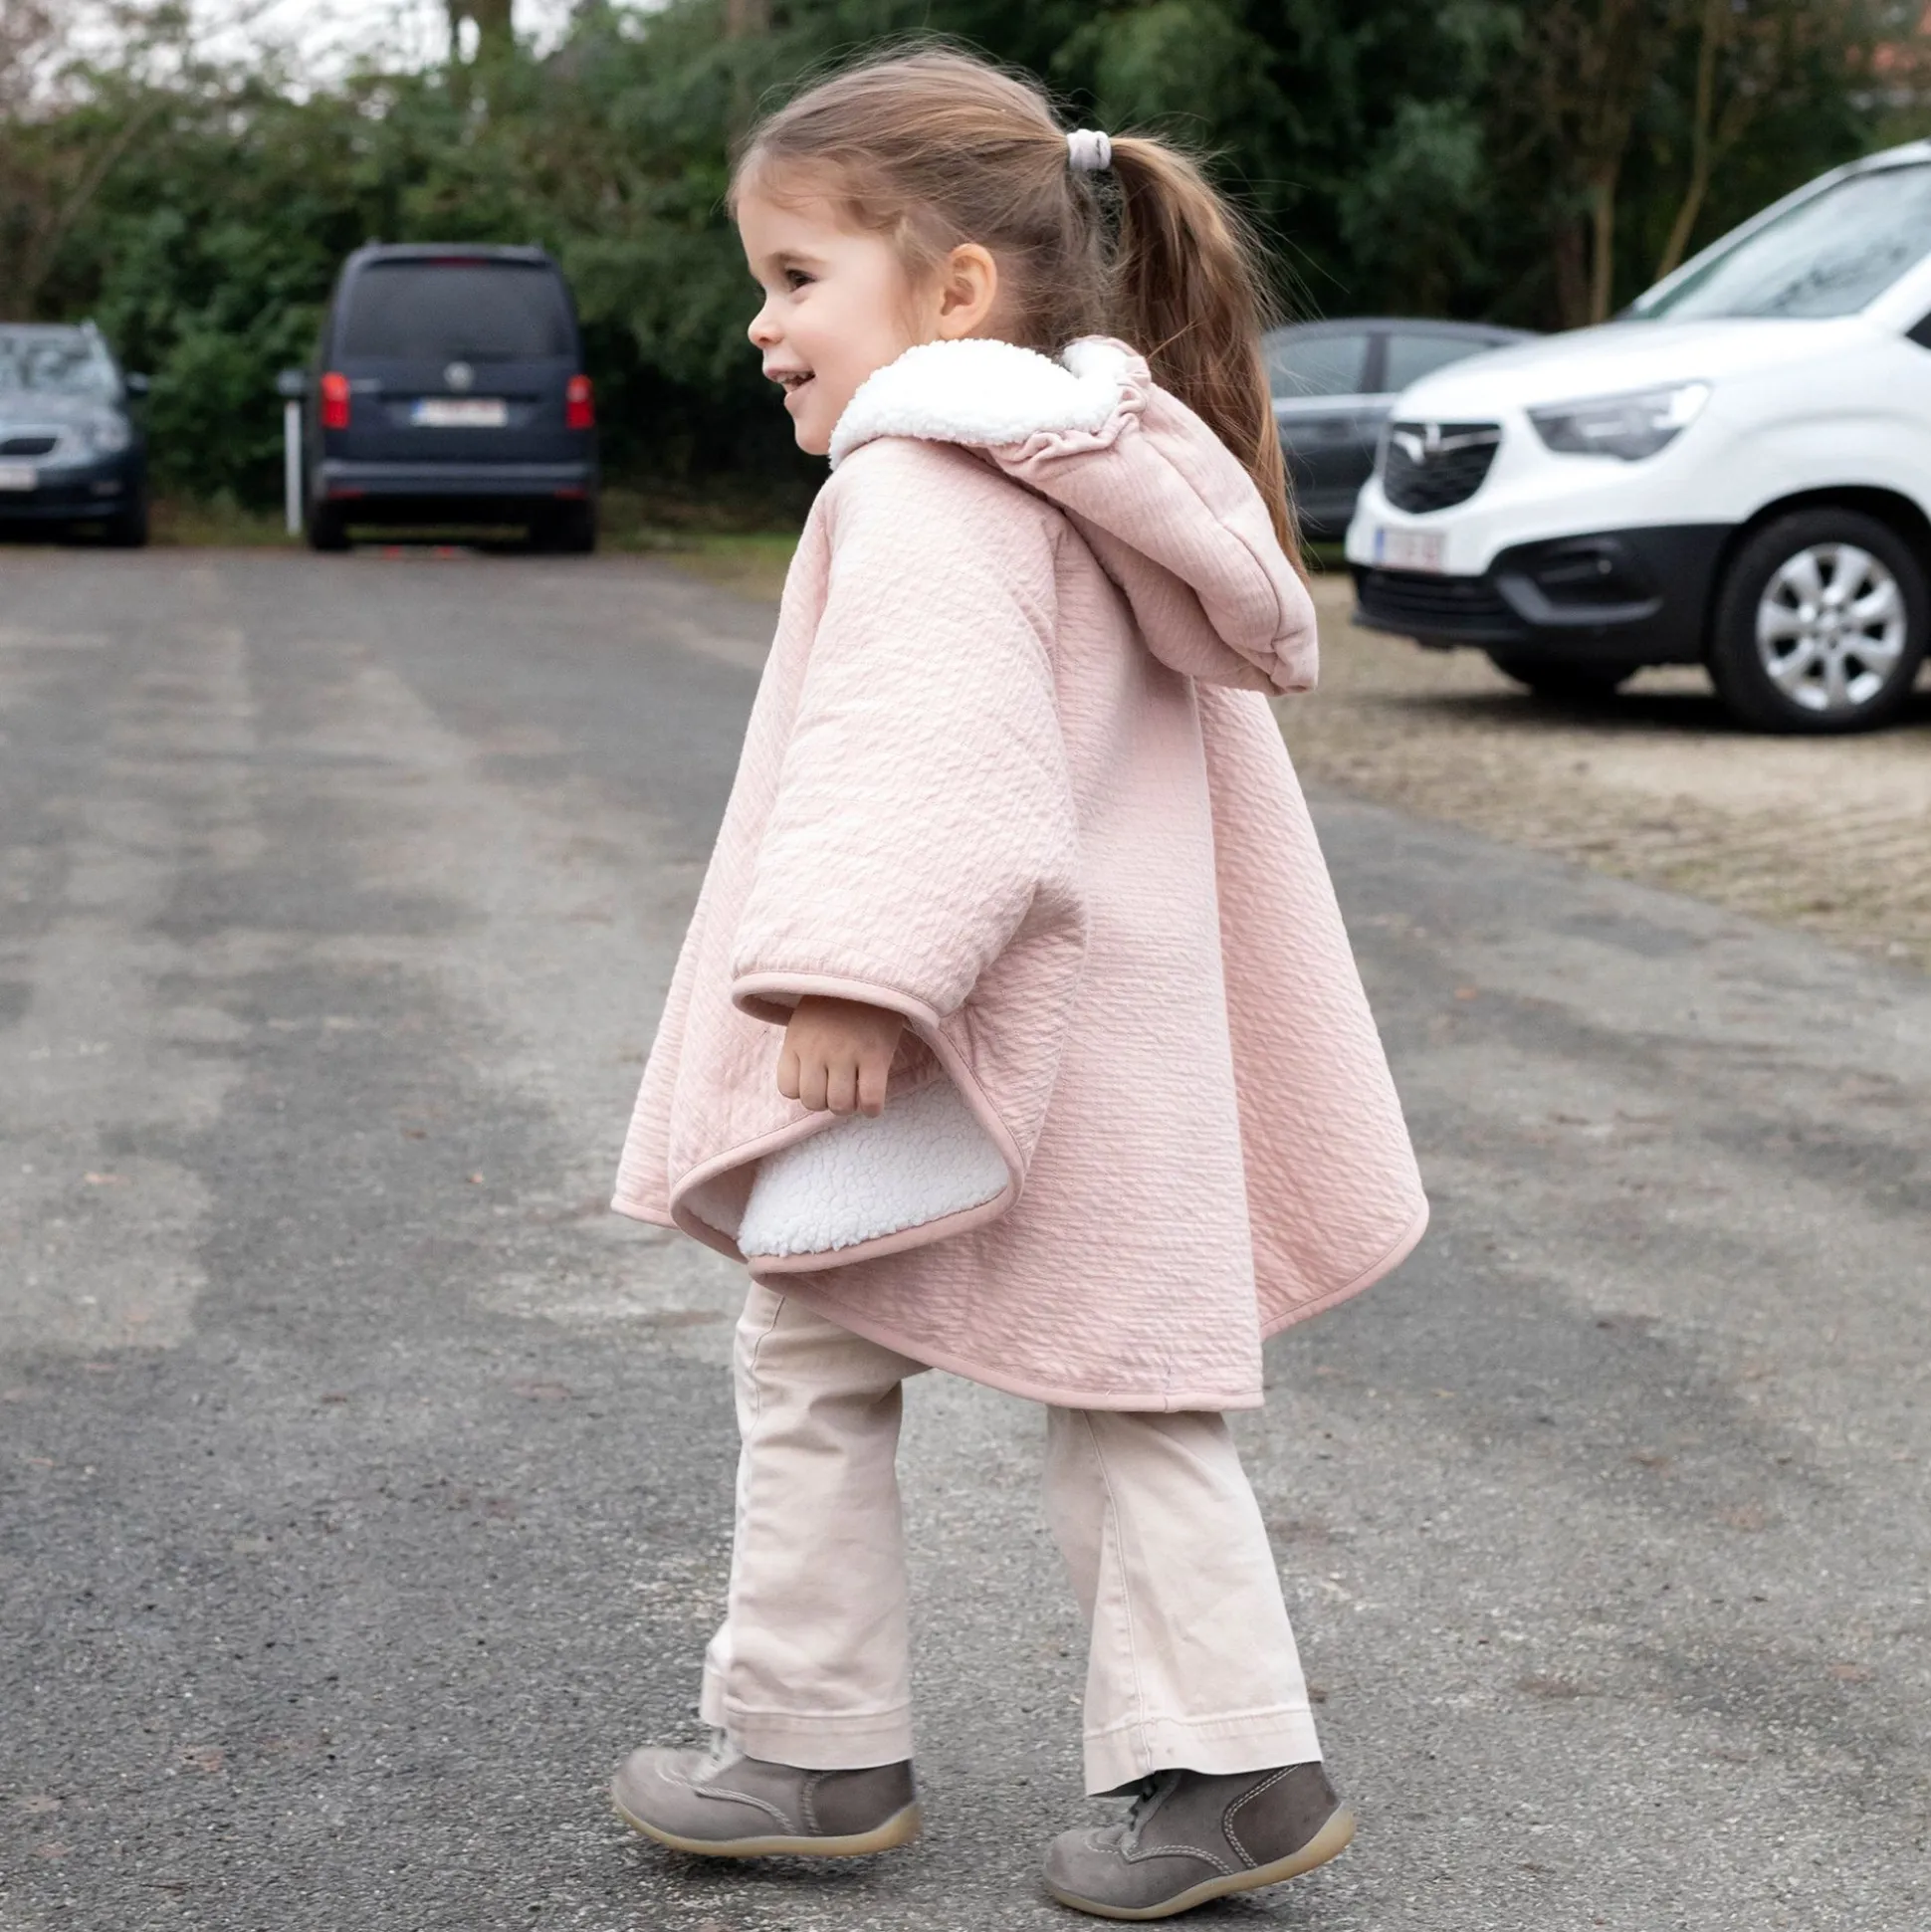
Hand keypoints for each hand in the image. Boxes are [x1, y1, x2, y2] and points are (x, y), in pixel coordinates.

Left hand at [778, 995, 904, 1116]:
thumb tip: (806, 1085)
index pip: (787, 1090)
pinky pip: (870, 1100)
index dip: (804, 1090)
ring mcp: (846, 1054)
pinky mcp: (875, 1056)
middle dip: (828, 1101)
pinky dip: (872, 1107)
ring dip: (850, 1105)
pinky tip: (873, 1098)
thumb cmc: (839, 1000)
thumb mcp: (806, 1019)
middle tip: (841, 1088)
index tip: (819, 1080)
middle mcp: (816, 1050)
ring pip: (840, 1105)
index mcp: (796, 1041)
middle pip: (813, 1102)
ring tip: (857, 1091)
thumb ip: (802, 1049)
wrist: (872, 973)